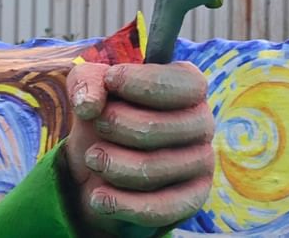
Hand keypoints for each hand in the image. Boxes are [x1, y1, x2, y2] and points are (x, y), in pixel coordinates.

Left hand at [64, 62, 214, 236]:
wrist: (101, 160)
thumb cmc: (103, 110)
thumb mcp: (89, 85)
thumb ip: (87, 82)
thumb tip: (89, 105)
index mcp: (187, 86)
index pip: (182, 83)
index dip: (142, 82)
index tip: (110, 80)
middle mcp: (202, 122)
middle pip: (156, 127)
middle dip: (112, 125)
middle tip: (97, 126)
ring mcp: (201, 161)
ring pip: (152, 169)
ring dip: (110, 164)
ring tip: (93, 159)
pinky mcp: (192, 198)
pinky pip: (160, 208)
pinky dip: (121, 204)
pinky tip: (99, 198)